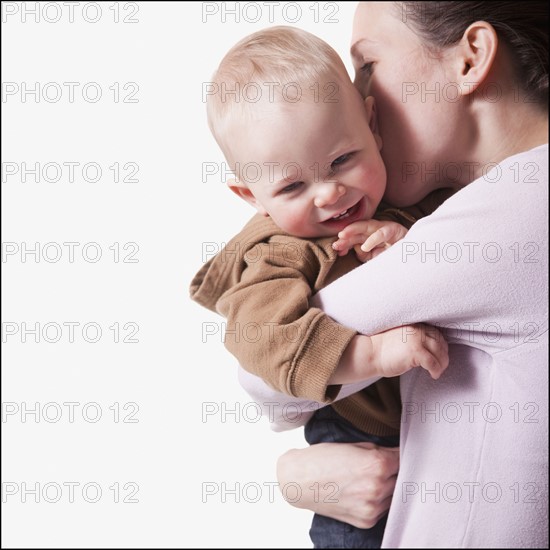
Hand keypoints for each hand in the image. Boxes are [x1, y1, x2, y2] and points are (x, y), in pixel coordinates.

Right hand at [276, 442, 399, 528]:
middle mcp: (377, 488)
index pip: (404, 459)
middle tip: (384, 464)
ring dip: (389, 487)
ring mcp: (372, 507)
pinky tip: (364, 490)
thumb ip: (379, 450)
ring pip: (394, 495)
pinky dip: (379, 500)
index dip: (401, 454)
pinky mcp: (366, 521)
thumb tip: (397, 453)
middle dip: (395, 471)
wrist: (299, 481)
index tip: (398, 453)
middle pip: (402, 478)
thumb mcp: (353, 445)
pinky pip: (383, 509)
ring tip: (371, 478)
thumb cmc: (322, 458)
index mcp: (376, 464)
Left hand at [333, 220, 407, 261]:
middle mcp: (375, 230)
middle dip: (345, 236)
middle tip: (336, 242)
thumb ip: (365, 255)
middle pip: (357, 230)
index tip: (336, 249)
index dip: (345, 242)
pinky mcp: (394, 230)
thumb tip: (356, 250)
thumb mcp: (376, 258)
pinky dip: (372, 240)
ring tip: (343, 236)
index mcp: (369, 236)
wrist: (415, 255)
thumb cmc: (393, 256)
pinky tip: (364, 246)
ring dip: (353, 231)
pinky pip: (381, 234)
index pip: (354, 237)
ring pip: (366, 226)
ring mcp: (384, 227)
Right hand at [371, 323, 448, 379]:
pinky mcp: (415, 351)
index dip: (441, 346)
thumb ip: (416, 340)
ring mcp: (417, 340)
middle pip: (441, 342)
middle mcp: (417, 330)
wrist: (369, 353)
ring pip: (440, 352)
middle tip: (441, 366)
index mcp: (414, 325)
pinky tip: (433, 375)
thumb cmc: (382, 349)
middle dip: (443, 356)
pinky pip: (433, 363)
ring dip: (442, 364)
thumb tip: (430, 352)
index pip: (436, 334)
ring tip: (438, 372)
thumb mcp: (402, 339)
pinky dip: (436, 370)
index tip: (440, 356)